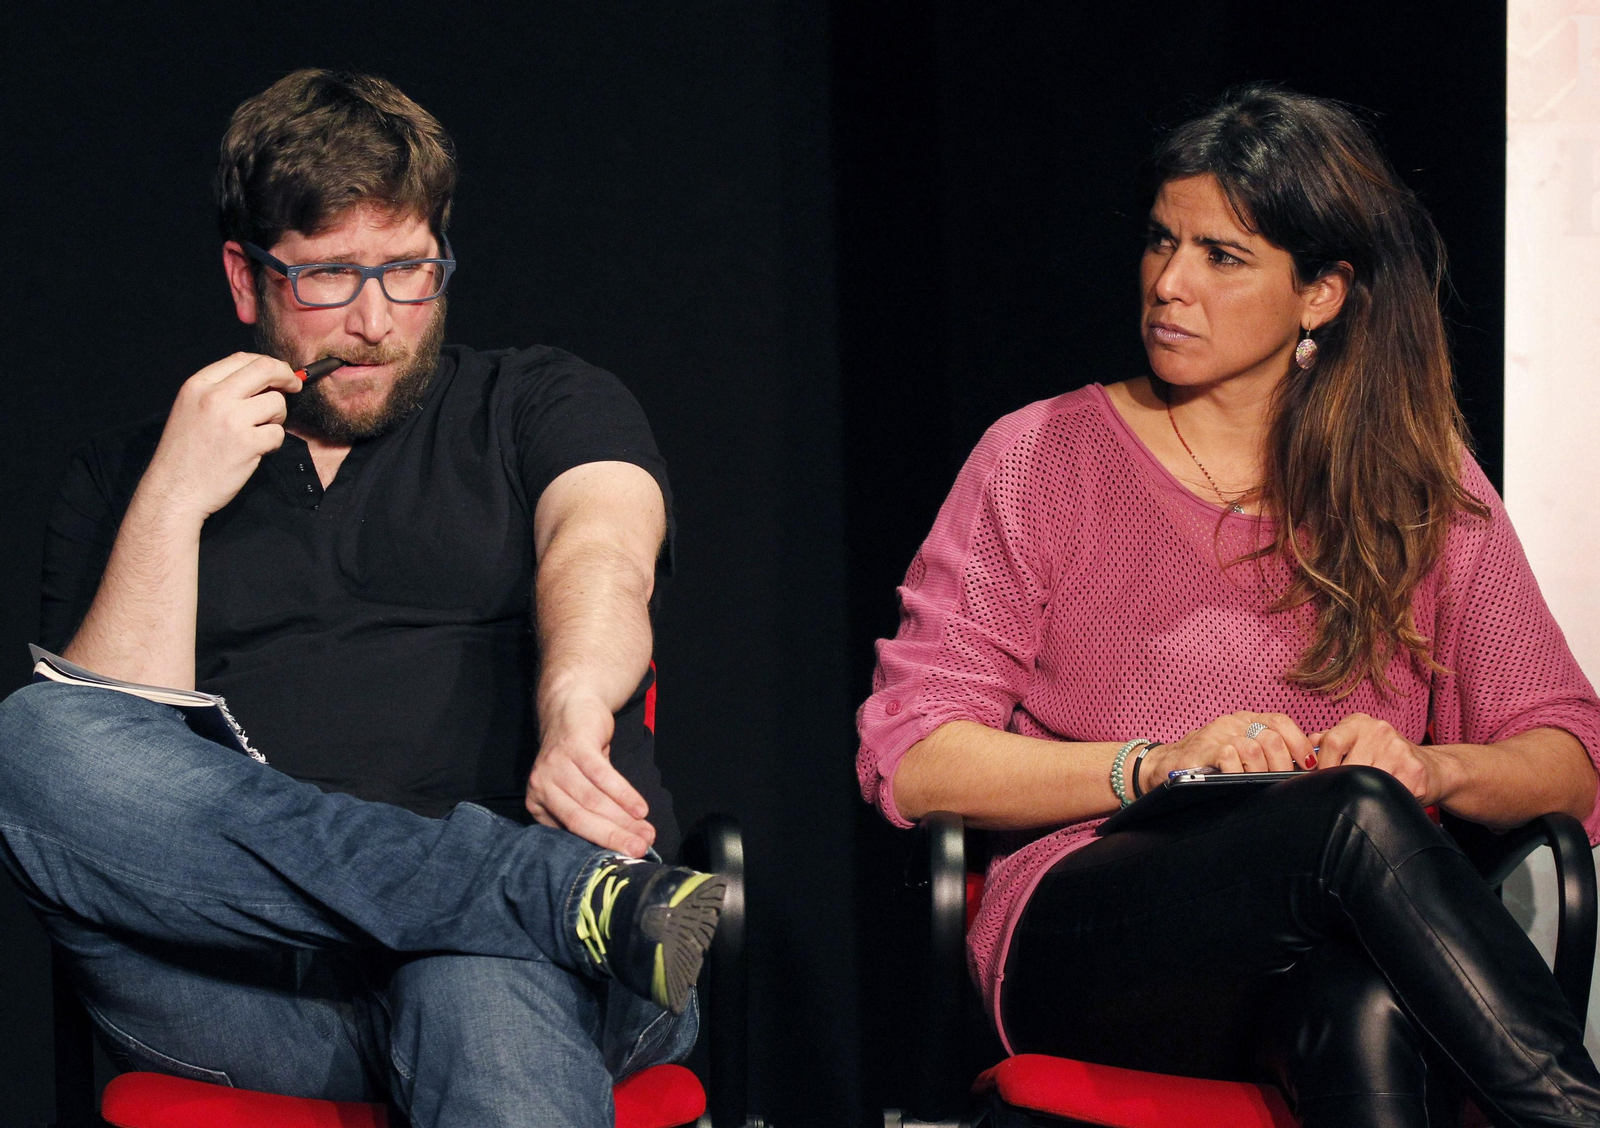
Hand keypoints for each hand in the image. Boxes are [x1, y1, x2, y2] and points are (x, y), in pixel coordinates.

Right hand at [141, 353, 299, 523]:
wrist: (174, 491)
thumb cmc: (186, 454)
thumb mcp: (191, 409)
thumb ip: (220, 390)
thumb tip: (262, 379)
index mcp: (198, 385)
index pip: (242, 358)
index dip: (267, 364)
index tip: (279, 374)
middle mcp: (214, 396)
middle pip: (265, 369)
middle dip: (286, 376)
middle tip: (294, 386)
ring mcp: (231, 419)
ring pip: (277, 402)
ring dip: (277, 418)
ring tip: (258, 432)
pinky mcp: (247, 443)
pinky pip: (278, 433)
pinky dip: (273, 443)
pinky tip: (256, 451)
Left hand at [526, 689, 654, 856]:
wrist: (570, 708)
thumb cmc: (576, 757)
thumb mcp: (574, 789)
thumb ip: (587, 815)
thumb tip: (619, 847)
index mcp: (538, 804)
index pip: (569, 833)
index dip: (598, 847)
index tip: (624, 859)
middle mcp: (541, 787)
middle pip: (580, 820)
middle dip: (613, 838)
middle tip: (640, 850)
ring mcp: (555, 765)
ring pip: (593, 800)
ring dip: (623, 819)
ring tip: (647, 831)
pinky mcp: (574, 747)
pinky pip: (602, 776)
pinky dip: (624, 794)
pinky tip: (641, 808)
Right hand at [1139, 711, 1316, 792]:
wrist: (1164, 765)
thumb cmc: (1207, 763)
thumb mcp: (1239, 750)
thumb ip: (1265, 752)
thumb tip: (1304, 764)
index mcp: (1246, 720)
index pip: (1280, 722)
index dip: (1299, 743)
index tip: (1309, 765)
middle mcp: (1233, 722)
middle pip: (1272, 738)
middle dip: (1283, 765)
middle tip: (1281, 783)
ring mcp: (1217, 733)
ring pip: (1254, 748)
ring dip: (1261, 772)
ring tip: (1257, 784)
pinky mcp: (1202, 749)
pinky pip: (1229, 755)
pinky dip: (1238, 771)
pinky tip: (1236, 780)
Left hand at [1309, 714, 1439, 804]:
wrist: (1432, 768)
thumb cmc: (1386, 757)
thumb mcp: (1357, 742)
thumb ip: (1330, 741)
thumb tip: (1306, 745)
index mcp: (1361, 723)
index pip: (1331, 742)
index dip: (1323, 765)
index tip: (1323, 778)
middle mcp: (1380, 731)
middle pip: (1347, 764)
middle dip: (1343, 782)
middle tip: (1344, 790)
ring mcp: (1399, 750)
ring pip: (1366, 780)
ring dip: (1362, 791)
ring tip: (1366, 792)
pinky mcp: (1414, 771)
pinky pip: (1386, 792)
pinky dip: (1381, 798)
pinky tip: (1385, 796)